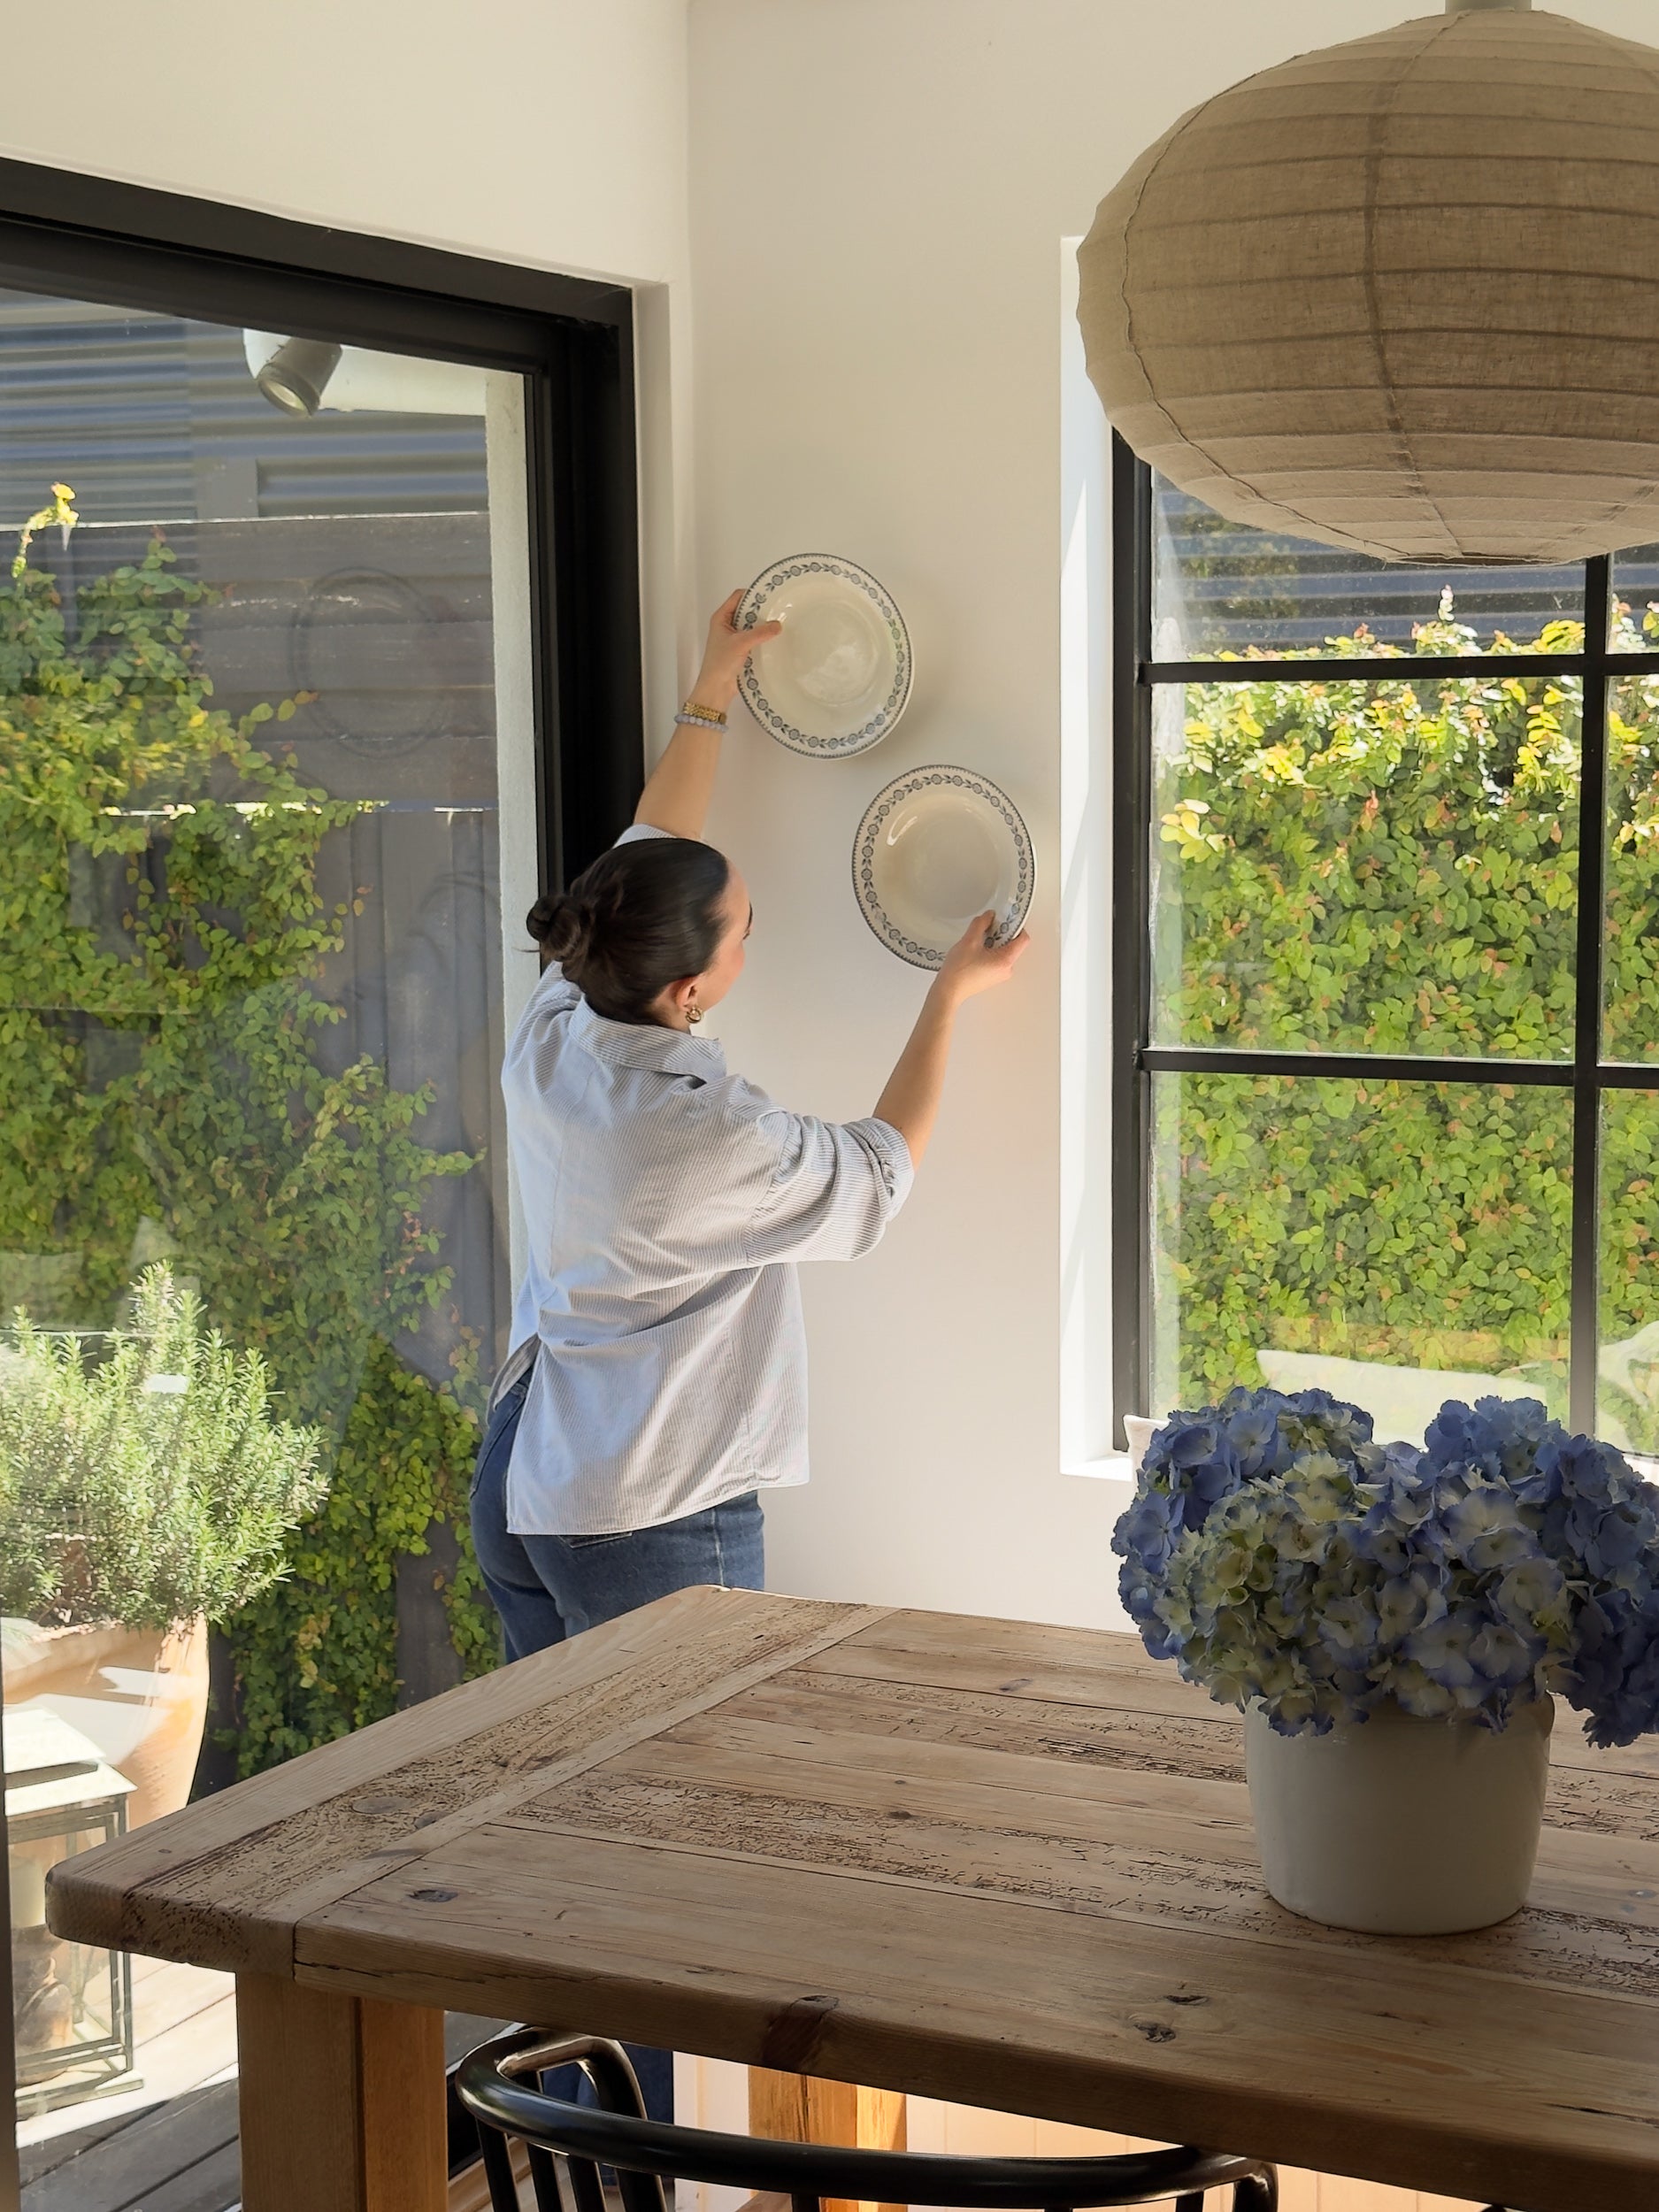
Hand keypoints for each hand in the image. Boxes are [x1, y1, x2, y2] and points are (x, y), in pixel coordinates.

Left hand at [689, 588, 781, 711]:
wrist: (716, 688)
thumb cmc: (721, 662)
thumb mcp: (741, 643)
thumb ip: (760, 633)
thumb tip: (778, 625)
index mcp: (721, 618)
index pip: (737, 597)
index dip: (751, 594)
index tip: (768, 595)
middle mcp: (726, 625)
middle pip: (745, 611)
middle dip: (760, 610)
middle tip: (778, 609)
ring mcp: (733, 638)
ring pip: (750, 625)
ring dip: (762, 625)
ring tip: (780, 622)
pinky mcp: (740, 650)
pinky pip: (753, 638)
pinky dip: (762, 638)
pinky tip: (774, 638)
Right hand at [932, 912, 1031, 1005]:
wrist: (948, 991)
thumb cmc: (958, 972)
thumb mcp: (969, 941)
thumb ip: (981, 924)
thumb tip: (989, 916)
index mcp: (1006, 961)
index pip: (1023, 939)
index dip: (1016, 925)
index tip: (1004, 919)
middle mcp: (1006, 969)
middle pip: (1013, 944)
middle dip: (1001, 933)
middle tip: (987, 928)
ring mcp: (999, 974)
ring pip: (1003, 950)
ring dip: (993, 941)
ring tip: (977, 942)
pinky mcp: (992, 976)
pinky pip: (996, 958)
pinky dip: (989, 950)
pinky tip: (975, 950)